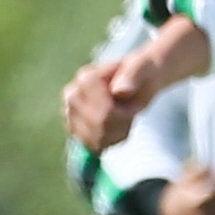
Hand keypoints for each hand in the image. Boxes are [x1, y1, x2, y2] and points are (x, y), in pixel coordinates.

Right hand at [63, 17, 208, 151]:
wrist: (137, 80)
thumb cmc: (141, 71)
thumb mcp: (142, 67)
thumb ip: (132, 76)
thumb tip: (121, 91)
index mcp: (85, 78)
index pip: (102, 109)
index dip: (122, 112)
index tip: (132, 101)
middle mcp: (72, 97)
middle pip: (98, 125)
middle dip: (121, 123)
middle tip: (133, 111)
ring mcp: (71, 115)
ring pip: (96, 140)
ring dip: (118, 133)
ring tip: (127, 118)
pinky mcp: (76, 130)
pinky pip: (94, 147)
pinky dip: (112, 141)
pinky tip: (119, 128)